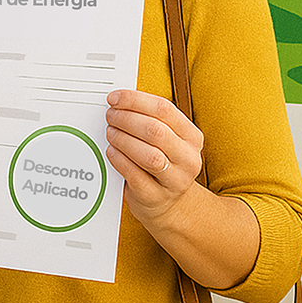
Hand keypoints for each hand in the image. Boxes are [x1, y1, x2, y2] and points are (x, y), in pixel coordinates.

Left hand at [104, 89, 202, 223]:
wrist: (169, 204)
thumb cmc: (161, 161)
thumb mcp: (165, 138)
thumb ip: (148, 118)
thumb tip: (119, 99)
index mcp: (192, 136)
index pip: (164, 109)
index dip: (135, 100)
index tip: (114, 98)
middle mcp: (188, 159)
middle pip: (156, 131)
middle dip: (126, 119)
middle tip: (110, 116)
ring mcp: (175, 181)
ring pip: (149, 156)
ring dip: (123, 139)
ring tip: (110, 132)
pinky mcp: (156, 197)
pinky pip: (135, 176)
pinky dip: (120, 160)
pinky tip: (111, 151)